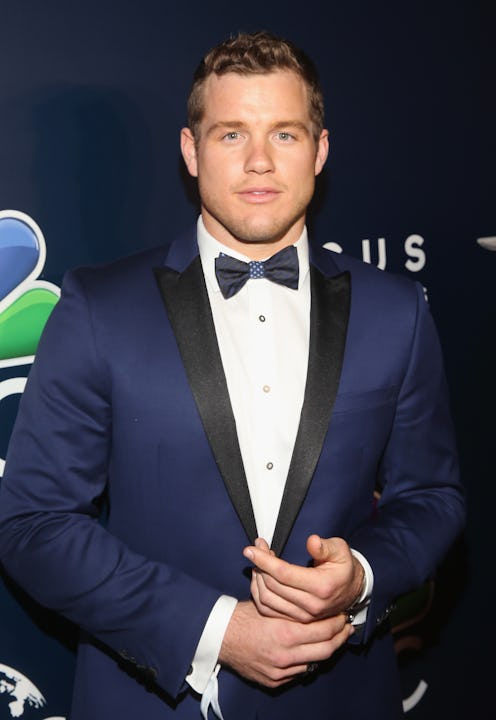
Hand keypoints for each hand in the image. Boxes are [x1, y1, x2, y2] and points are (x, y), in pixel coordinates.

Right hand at [218, 599, 353, 687]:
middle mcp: (286, 655)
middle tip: (347, 628)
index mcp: (285, 633)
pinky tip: (311, 650)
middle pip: (325, 650)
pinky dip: (308, 661)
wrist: (221, 638)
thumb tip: (311, 595)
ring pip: (314, 663)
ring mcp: (281, 671)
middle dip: (340, 638)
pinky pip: (299, 672)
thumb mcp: (268, 604)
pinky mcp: (275, 681)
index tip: (344, 615)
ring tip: (333, 638)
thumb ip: (291, 602)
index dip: (337, 623)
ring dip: (326, 650)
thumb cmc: (244, 616)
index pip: (324, 631)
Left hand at [244, 535, 363, 622]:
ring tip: (258, 562)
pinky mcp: (297, 620)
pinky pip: (269, 610)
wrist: (352, 590)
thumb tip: (312, 541)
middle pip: (272, 586)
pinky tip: (259, 578)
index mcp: (322, 586)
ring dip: (257, 579)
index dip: (264, 560)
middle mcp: (311, 605)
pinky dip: (259, 594)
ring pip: (267, 600)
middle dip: (259, 564)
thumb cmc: (344, 566)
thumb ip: (325, 547)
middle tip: (255, 549)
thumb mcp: (340, 551)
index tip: (251, 549)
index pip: (284, 573)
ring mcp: (303, 615)